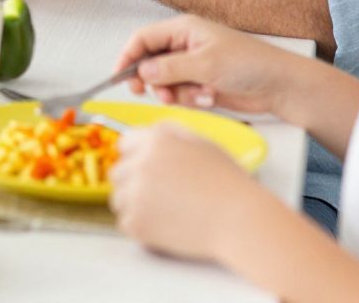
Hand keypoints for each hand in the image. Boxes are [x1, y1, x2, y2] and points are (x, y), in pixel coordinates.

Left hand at [109, 123, 269, 261]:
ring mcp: (136, 195)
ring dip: (135, 204)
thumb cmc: (228, 183)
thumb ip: (170, 132)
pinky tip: (165, 224)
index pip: (124, 144)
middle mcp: (140, 164)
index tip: (150, 169)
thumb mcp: (202, 143)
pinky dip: (141, 226)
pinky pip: (126, 223)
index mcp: (155, 141)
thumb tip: (146, 131)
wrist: (241, 221)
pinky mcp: (137, 223)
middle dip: (134, 181)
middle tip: (161, 193)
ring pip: (119, 199)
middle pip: (118, 172)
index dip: (137, 156)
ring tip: (166, 210)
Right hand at [114, 15, 292, 113]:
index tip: (121, 76)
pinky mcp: (201, 84)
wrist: (281, 86)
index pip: (144, 38)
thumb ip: (169, 69)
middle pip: (150, 61)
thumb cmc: (250, 64)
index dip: (129, 56)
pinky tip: (209, 98)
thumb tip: (142, 72)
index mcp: (184, 29)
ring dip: (174, 92)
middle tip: (151, 93)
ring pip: (164, 81)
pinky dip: (190, 99)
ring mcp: (193, 66)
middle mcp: (185, 46)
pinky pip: (181, 93)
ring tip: (195, 96)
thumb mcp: (205, 64)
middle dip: (151, 79)